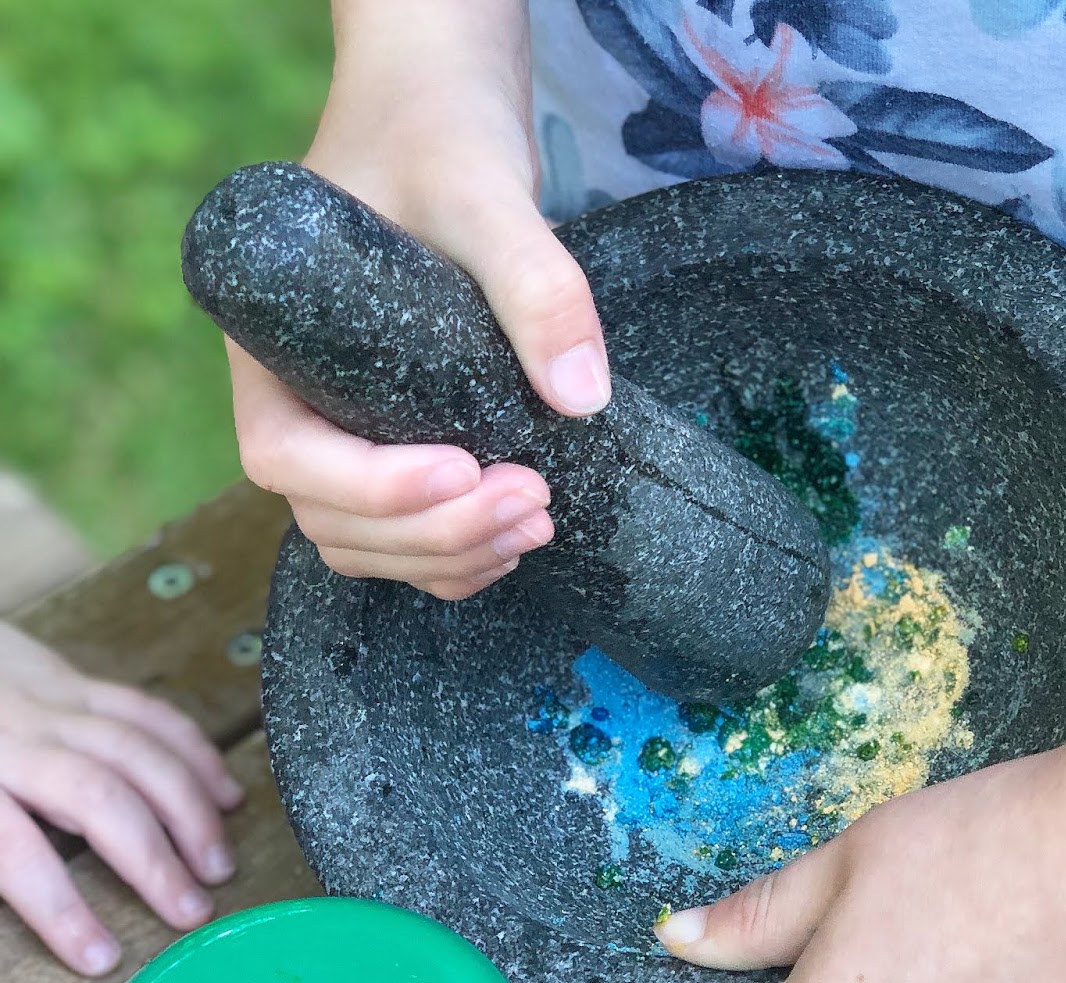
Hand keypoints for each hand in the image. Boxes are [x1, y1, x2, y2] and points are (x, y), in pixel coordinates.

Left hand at [0, 624, 242, 974]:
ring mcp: (47, 701)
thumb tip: (2, 894)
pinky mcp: (71, 678)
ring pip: (139, 750)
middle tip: (192, 913)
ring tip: (218, 865)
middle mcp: (11, 738)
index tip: (102, 958)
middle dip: (153, 860)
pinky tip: (225, 795)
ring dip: (190, 812)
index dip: (62, 909)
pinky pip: (149, 712)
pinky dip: (195, 754)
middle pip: (98, 797)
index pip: (15, 853)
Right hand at [227, 0, 606, 599]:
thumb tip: (581, 397)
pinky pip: (406, 542)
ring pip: (370, 544)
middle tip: (534, 500)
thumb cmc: (436, 141)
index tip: (463, 469)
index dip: (370, 487)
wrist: (446, 126)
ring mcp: (343, 434)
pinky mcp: (396, 449)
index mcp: (270, 344)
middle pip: (333, 518)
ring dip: (451, 556)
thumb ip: (534, 283)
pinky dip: (459, 559)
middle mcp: (294, 402)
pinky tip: (519, 534)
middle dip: (435, 531)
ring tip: (540, 519)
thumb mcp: (484, 192)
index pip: (286, 455)